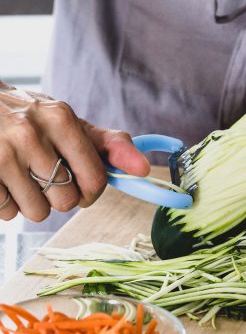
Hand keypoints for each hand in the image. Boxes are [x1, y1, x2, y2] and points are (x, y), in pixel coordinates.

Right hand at [0, 82, 149, 222]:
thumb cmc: (29, 118)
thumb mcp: (66, 122)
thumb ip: (107, 144)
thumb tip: (143, 169)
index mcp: (60, 118)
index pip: (95, 178)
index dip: (92, 192)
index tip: (82, 189)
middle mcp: (30, 133)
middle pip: (66, 200)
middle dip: (59, 197)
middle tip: (45, 177)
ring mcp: (1, 154)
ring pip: (37, 212)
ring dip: (33, 204)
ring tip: (23, 178)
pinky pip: (7, 214)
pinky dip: (8, 205)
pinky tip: (3, 180)